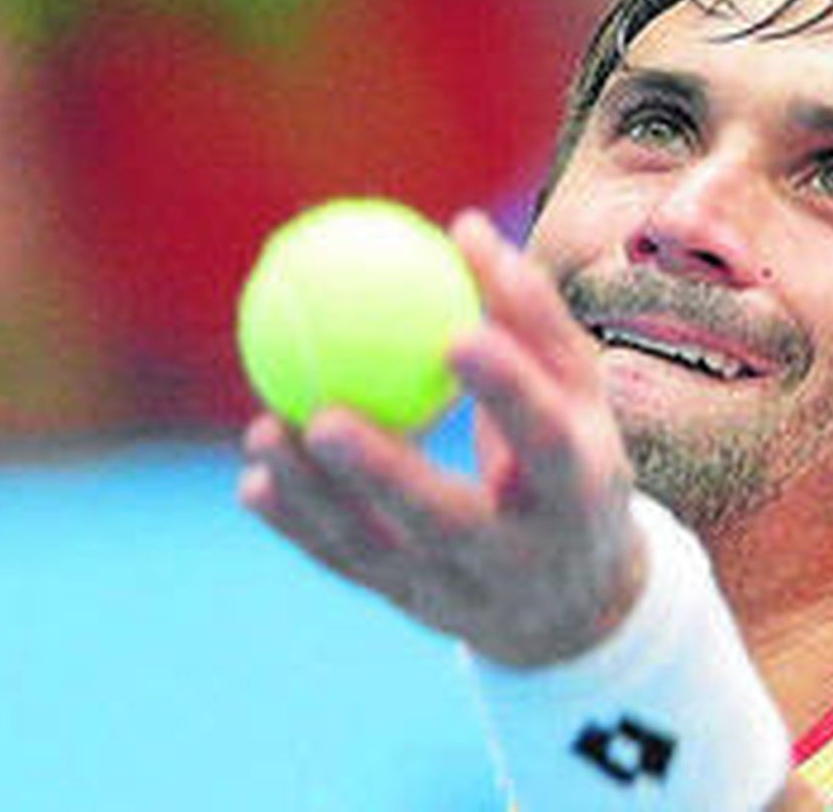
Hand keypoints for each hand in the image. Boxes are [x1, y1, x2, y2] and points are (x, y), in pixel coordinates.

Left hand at [239, 210, 642, 666]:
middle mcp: (521, 555)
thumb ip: (529, 315)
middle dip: (384, 475)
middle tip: (323, 416)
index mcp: (578, 492)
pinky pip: (347, 565)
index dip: (506, 393)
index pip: (545, 441)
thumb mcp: (577, 394)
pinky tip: (253, 483)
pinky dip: (298, 528)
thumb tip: (464, 226)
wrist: (575, 603)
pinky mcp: (413, 605)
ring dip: (315, 498)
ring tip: (265, 431)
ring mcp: (461, 591)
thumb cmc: (572, 461)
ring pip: (379, 550)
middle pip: (447, 520)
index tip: (455, 336)